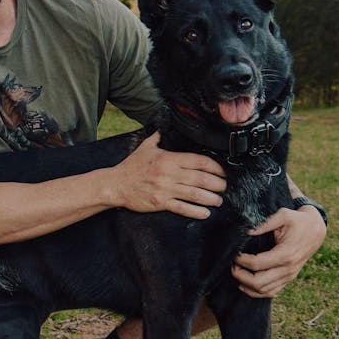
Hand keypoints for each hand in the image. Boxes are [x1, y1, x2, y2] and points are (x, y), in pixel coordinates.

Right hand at [111, 132, 225, 219]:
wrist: (115, 184)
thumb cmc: (131, 166)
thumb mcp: (145, 147)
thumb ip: (158, 137)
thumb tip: (165, 126)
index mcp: (168, 159)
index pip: (199, 161)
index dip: (215, 167)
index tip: (222, 172)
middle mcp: (169, 174)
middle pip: (201, 179)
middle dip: (217, 184)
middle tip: (224, 186)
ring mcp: (165, 189)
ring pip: (195, 194)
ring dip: (211, 198)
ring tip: (218, 200)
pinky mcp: (160, 203)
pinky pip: (183, 208)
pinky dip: (196, 211)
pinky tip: (205, 212)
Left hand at [233, 206, 326, 297]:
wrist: (315, 231)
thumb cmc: (298, 221)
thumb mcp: (283, 215)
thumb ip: (265, 223)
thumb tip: (248, 231)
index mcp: (285, 254)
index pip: (257, 264)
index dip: (241, 261)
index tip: (234, 254)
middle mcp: (288, 269)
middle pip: (258, 282)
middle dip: (240, 276)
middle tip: (232, 265)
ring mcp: (289, 276)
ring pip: (264, 290)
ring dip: (246, 285)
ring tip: (237, 273)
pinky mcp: (288, 278)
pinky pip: (272, 292)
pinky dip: (257, 292)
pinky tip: (245, 284)